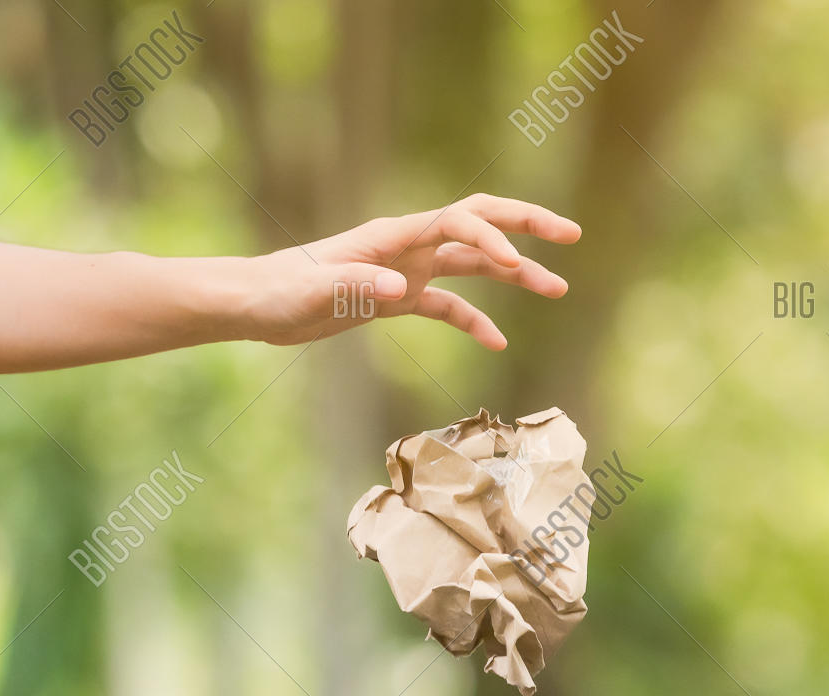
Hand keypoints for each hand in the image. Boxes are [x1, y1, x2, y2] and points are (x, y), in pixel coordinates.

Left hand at [244, 193, 580, 349]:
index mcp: (393, 236)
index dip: (491, 237)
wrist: (256, 305)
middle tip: (571, 236)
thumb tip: (403, 289)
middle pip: (479, 224)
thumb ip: (358, 286)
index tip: (516, 265)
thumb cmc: (280, 293)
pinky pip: (448, 306)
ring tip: (559, 288)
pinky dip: (475, 320)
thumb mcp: (317, 292)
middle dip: (526, 226)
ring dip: (515, 273)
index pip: (458, 221)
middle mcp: (407, 245)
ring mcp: (406, 271)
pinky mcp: (396, 300)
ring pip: (473, 265)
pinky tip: (500, 341)